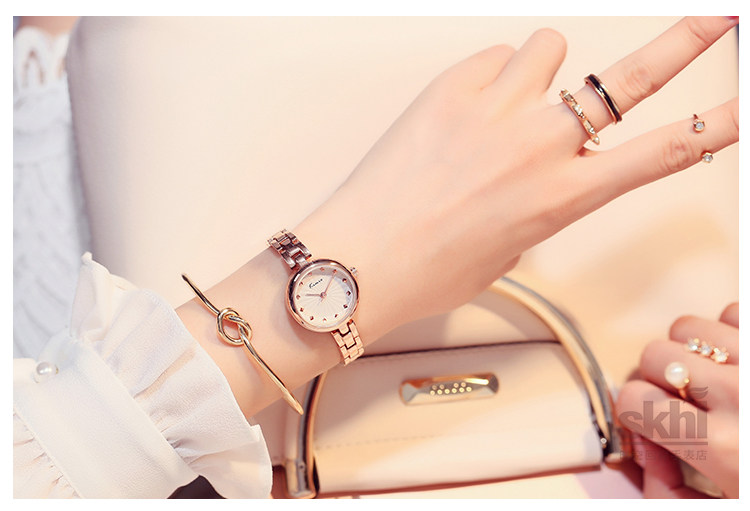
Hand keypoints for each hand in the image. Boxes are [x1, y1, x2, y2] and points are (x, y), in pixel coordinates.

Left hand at [295, 17, 738, 340]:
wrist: (361, 259)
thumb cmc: (431, 269)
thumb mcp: (508, 249)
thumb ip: (540, 201)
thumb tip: (539, 168)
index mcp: (563, 197)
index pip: (663, 154)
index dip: (716, 126)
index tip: (741, 108)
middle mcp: (541, 146)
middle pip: (630, 80)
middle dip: (682, 45)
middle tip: (713, 20)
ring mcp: (498, 109)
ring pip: (550, 49)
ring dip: (541, 71)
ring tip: (510, 101)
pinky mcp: (453, 88)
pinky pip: (494, 57)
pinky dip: (490, 77)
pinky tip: (466, 109)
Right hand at [616, 303, 738, 497]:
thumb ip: (663, 489)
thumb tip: (642, 446)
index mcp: (723, 448)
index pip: (633, 399)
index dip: (633, 412)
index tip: (647, 421)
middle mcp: (745, 396)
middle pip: (655, 355)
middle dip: (658, 379)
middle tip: (680, 402)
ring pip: (689, 326)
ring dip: (692, 352)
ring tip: (715, 380)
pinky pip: (733, 313)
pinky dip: (730, 334)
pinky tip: (742, 364)